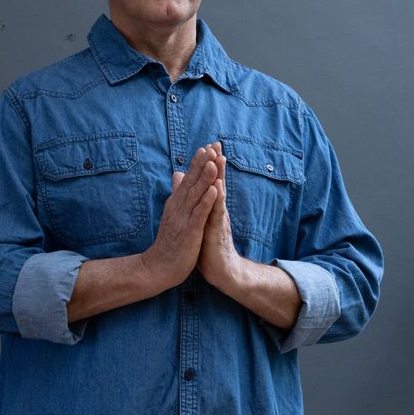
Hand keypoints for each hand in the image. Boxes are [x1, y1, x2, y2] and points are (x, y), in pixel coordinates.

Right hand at [140, 145, 219, 289]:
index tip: (206, 147)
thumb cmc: (169, 242)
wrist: (159, 268)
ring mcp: (183, 219)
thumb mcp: (172, 214)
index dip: (197, 164)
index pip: (187, 180)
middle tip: (210, 147)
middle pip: (191, 183)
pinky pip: (199, 214)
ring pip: (195, 195)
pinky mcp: (189, 232)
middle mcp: (178, 208)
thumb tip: (178, 174)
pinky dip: (206, 201)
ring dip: (205, 178)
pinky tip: (214, 190)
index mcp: (176, 204)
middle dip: (201, 165)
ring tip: (214, 162)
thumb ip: (177, 193)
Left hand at [197, 142, 249, 291]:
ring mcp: (219, 220)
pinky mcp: (218, 231)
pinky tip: (217, 187)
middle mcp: (217, 210)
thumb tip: (192, 196)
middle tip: (216, 143)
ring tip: (219, 158)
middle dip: (216, 164)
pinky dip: (218, 199)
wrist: (221, 270)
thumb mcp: (201, 222)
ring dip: (219, 176)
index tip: (206, 146)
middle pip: (217, 183)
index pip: (210, 182)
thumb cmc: (209, 246)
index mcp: (211, 208)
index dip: (208, 165)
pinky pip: (218, 213)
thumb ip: (197, 206)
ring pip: (219, 194)